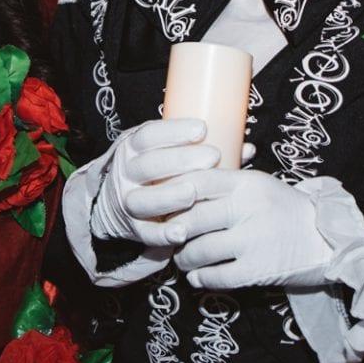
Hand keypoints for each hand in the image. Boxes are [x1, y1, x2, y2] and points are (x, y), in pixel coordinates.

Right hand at [90, 117, 218, 244]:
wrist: (115, 202)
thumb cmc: (154, 172)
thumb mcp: (164, 153)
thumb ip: (200, 150)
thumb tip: (248, 149)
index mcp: (132, 148)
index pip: (148, 135)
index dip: (174, 131)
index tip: (202, 129)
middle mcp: (126, 173)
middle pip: (148, 165)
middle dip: (179, 160)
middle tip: (212, 157)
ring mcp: (127, 201)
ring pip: (141, 200)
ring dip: (167, 196)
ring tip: (192, 193)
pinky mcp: (133, 228)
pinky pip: (146, 233)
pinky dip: (162, 233)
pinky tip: (182, 232)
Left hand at [161, 169, 332, 290]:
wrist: (327, 240)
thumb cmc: (286, 210)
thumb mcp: (260, 185)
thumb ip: (225, 184)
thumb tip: (178, 186)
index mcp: (247, 183)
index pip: (198, 181)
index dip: (173, 193)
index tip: (165, 204)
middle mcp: (248, 209)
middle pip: (191, 218)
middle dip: (173, 231)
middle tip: (168, 236)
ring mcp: (253, 241)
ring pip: (199, 250)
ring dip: (184, 258)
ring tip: (183, 258)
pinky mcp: (258, 270)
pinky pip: (216, 277)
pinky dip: (201, 279)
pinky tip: (199, 276)